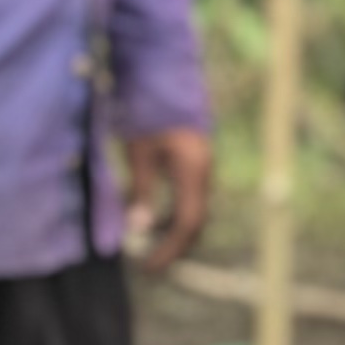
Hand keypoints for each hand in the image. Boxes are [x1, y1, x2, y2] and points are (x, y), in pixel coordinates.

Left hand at [129, 126, 213, 270]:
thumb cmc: (150, 112)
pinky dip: (173, 215)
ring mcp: (203, 166)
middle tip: (151, 266)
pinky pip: (190, 198)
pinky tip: (153, 221)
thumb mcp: (139, 153)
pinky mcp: (197, 163)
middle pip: (196, 221)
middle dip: (175, 246)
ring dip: (174, 233)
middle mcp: (204, 171)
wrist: (166, 78)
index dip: (169, 248)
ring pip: (195, 210)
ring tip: (151, 249)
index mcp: (193, 169)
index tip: (150, 267)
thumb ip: (141, 191)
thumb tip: (140, 228)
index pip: (187, 222)